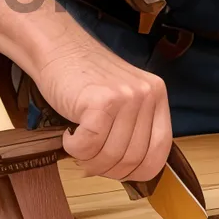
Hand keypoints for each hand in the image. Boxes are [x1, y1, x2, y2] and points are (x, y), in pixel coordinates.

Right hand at [29, 35, 171, 182]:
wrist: (59, 47)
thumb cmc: (85, 77)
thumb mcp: (122, 98)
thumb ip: (133, 127)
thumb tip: (128, 171)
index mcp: (157, 95)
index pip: (160, 151)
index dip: (137, 170)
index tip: (117, 171)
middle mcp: (147, 94)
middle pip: (133, 158)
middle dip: (106, 168)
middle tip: (87, 158)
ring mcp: (126, 96)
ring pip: (111, 155)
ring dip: (87, 159)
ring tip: (77, 143)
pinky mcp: (101, 101)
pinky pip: (89, 146)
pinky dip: (74, 148)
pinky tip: (69, 135)